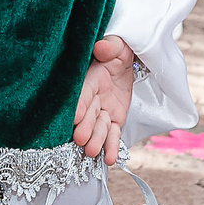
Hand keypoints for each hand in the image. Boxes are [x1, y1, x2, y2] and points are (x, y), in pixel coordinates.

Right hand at [74, 36, 139, 164]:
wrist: (126, 63)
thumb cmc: (117, 52)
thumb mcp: (117, 46)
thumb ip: (110, 47)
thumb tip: (101, 47)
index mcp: (90, 79)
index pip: (83, 92)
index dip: (80, 104)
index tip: (76, 115)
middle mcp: (93, 97)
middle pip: (89, 114)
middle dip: (85, 127)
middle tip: (80, 139)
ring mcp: (103, 110)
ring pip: (99, 127)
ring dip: (96, 140)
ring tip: (91, 151)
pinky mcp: (114, 119)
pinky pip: (113, 134)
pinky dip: (111, 146)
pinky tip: (109, 159)